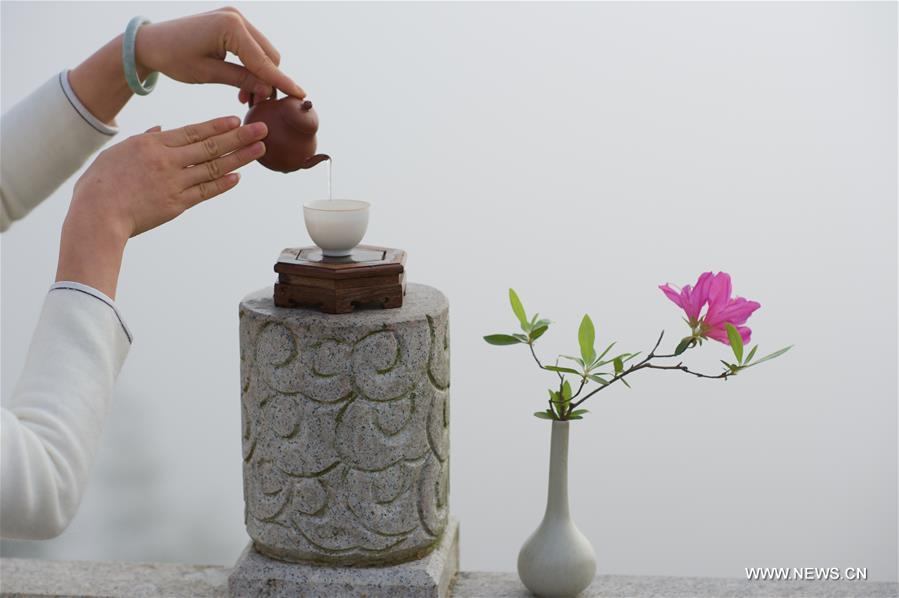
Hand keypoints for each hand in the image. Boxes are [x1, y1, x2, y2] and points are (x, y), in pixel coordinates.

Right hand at [56, 116, 266, 297]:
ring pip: (213, 167)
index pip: (192, 131)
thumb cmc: (100, 184)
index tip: (236, 120)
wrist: (97, 216)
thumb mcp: (117, 152)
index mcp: (151, 144)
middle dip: (239, 136)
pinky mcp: (177, 204)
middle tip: (262, 129)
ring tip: (259, 149)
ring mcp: (174, 183)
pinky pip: (205, 192)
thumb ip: (143, 139)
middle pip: (209, 146)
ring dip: (239, 158)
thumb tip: (160, 128)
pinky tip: (238, 177)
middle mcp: (167, 161)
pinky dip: (223, 184)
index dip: (216, 125)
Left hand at [136, 7, 304, 101]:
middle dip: (268, 81)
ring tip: (248, 97)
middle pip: (268, 55)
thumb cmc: (173, 57)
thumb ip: (240, 80)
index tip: (300, 96)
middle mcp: (236, 18)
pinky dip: (252, 65)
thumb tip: (267, 90)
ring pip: (263, 52)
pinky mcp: (232, 22)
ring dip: (261, 75)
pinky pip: (252, 47)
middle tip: (257, 104)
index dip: (281, 81)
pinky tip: (243, 84)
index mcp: (230, 28)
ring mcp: (235, 18)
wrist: (152, 42)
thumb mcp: (208, 74)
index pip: (263, 61)